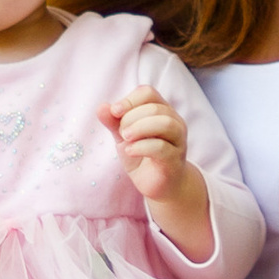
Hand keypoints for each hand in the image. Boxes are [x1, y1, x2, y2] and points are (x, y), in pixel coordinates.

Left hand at [101, 93, 209, 259]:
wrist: (158, 185)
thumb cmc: (142, 156)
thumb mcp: (123, 137)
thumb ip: (113, 122)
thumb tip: (101, 107)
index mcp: (161, 111)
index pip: (148, 93)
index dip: (129, 100)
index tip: (114, 112)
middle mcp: (174, 122)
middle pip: (155, 108)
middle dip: (132, 117)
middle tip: (121, 132)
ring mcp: (177, 141)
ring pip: (165, 124)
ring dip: (140, 128)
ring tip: (125, 138)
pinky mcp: (175, 160)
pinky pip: (162, 148)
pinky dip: (142, 146)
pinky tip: (129, 151)